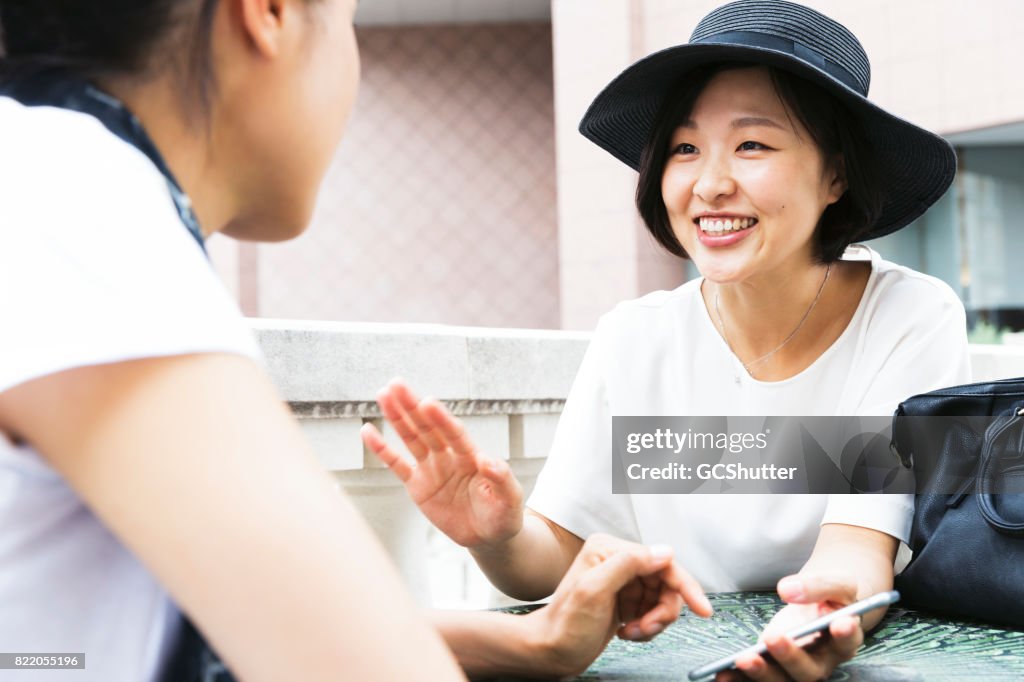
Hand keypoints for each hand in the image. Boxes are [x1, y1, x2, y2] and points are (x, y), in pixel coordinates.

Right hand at [361, 378, 523, 548]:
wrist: (487, 535)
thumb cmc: (503, 514)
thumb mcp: (510, 498)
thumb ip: (502, 478)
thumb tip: (489, 460)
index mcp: (472, 456)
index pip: (454, 433)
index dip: (441, 418)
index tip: (428, 401)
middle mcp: (450, 456)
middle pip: (428, 427)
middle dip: (413, 406)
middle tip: (397, 384)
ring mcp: (432, 468)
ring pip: (411, 438)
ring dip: (397, 417)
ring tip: (383, 394)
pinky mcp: (418, 485)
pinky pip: (397, 465)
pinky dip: (382, 449)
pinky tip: (367, 430)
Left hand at [525, 533, 712, 677]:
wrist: (551, 652)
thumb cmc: (565, 625)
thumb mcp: (594, 591)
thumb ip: (628, 565)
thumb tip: (664, 551)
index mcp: (610, 549)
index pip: (661, 561)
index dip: (684, 585)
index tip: (702, 609)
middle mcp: (618, 560)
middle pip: (666, 581)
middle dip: (663, 610)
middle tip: (648, 628)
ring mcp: (623, 581)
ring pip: (663, 598)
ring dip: (654, 621)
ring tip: (633, 632)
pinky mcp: (626, 599)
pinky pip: (654, 611)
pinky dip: (648, 626)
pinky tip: (628, 632)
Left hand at [717, 574, 871, 681]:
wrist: (820, 604)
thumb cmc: (830, 595)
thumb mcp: (835, 582)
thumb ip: (819, 584)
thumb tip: (787, 590)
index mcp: (844, 639)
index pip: (847, 639)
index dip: (845, 634)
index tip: (839, 623)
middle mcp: (823, 662)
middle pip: (809, 669)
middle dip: (790, 656)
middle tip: (772, 637)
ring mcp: (797, 670)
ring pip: (783, 680)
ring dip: (761, 673)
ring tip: (741, 660)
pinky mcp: (776, 670)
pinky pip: (760, 680)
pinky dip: (741, 679)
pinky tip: (723, 673)